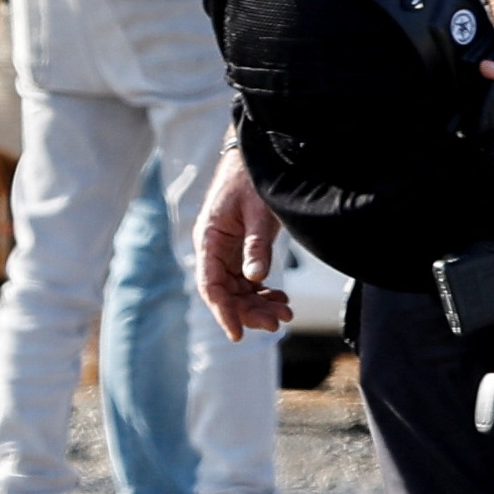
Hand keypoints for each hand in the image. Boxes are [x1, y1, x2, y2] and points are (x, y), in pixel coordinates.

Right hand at [196, 150, 291, 337]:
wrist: (257, 158)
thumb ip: (256, 245)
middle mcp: (213, 250)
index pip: (211, 286)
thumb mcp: (258, 212)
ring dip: (259, 304)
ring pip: (238, 290)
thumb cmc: (252, 179)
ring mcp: (226, 252)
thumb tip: (256, 278)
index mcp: (209, 239)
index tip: (237, 334)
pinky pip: (247, 280)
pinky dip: (262, 292)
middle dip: (250, 311)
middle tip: (278, 322)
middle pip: (227, 293)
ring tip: (285, 313)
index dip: (223, 312)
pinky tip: (281, 298)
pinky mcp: (240, 251)